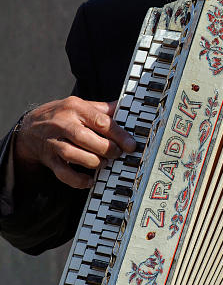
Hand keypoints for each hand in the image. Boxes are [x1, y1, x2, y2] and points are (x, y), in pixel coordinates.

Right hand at [14, 97, 135, 188]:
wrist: (29, 127)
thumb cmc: (60, 115)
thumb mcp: (79, 104)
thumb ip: (102, 108)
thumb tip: (124, 107)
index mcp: (75, 108)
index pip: (100, 121)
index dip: (118, 135)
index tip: (130, 145)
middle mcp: (63, 124)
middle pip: (86, 139)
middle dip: (106, 149)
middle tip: (117, 154)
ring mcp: (54, 142)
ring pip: (74, 155)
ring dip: (93, 162)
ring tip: (103, 163)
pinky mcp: (49, 159)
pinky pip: (63, 173)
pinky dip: (78, 180)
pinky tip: (89, 180)